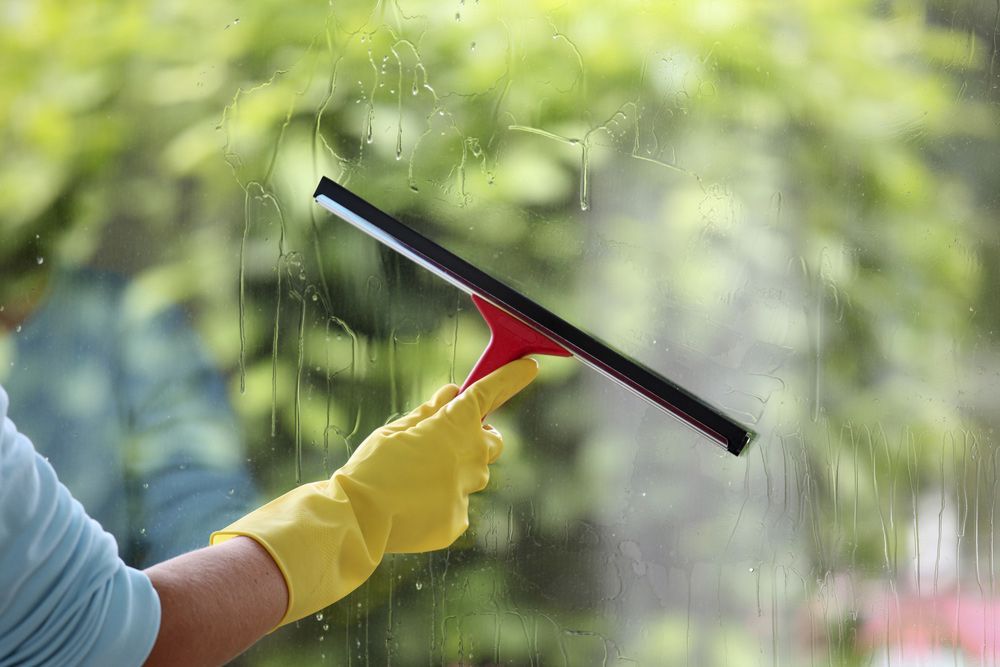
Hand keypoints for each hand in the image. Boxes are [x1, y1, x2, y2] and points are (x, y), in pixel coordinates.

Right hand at [210, 358, 537, 625]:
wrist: (359, 517)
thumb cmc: (374, 465)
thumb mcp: (397, 429)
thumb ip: (430, 412)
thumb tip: (452, 393)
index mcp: (456, 424)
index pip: (490, 392)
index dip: (511, 377)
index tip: (528, 367)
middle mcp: (472, 455)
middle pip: (493, 442)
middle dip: (479, 439)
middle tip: (447, 442)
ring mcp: (467, 490)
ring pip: (472, 476)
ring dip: (454, 473)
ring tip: (413, 481)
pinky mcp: (459, 519)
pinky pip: (456, 505)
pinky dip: (439, 503)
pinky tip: (412, 506)